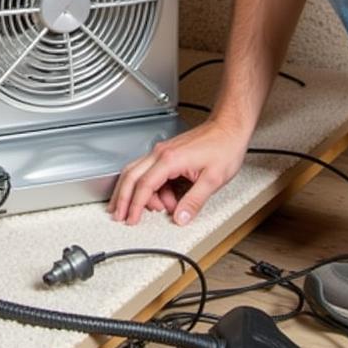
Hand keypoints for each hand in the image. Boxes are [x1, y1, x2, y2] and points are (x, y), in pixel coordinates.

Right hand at [108, 121, 250, 226]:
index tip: (131, 218)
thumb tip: (181, 218)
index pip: (144, 185)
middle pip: (130, 175)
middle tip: (118, 214)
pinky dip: (149, 187)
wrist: (229, 128)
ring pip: (136, 172)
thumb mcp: (213, 179)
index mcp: (170, 159)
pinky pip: (149, 171)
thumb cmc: (224, 147)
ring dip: (133, 193)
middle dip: (122, 198)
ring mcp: (162, 152)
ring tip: (143, 211)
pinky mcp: (166, 153)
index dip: (135, 205)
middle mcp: (161, 153)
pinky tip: (161, 199)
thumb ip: (194, 201)